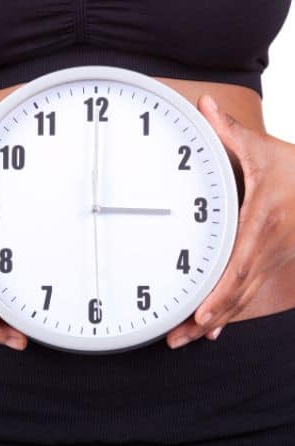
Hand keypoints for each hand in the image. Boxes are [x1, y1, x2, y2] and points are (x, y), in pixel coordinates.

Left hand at [167, 94, 294, 348]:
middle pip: (235, 295)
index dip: (219, 295)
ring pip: (241, 300)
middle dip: (205, 320)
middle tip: (175, 339)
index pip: (238, 267)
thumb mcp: (264, 150)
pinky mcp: (270, 262)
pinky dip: (230, 313)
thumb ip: (230, 132)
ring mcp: (271, 260)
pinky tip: (213, 329)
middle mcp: (266, 250)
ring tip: (184, 340)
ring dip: (214, 322)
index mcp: (261, 224)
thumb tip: (204, 105)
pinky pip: (249, 293)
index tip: (199, 315)